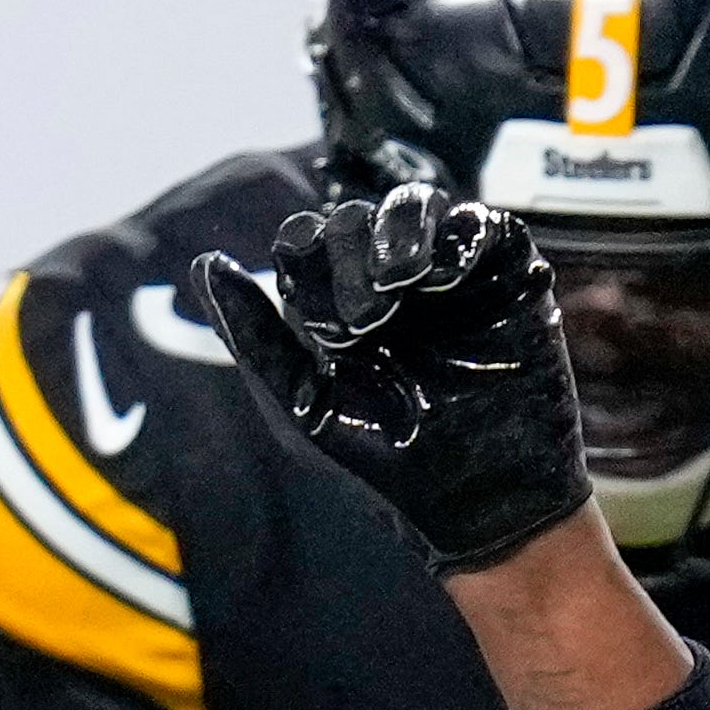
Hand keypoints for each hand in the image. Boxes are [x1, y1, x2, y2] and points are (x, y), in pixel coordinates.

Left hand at [198, 181, 593, 573]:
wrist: (482, 502)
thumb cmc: (391, 466)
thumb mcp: (305, 404)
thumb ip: (256, 336)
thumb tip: (204, 262)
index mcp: (336, 307)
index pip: (307, 241)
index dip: (310, 261)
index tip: (330, 328)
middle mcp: (390, 285)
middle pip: (355, 219)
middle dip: (352, 256)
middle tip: (368, 319)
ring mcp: (447, 277)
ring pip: (414, 207)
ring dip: (399, 232)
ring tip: (401, 281)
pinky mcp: (505, 279)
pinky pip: (479, 225)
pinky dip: (457, 239)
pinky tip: (446, 278)